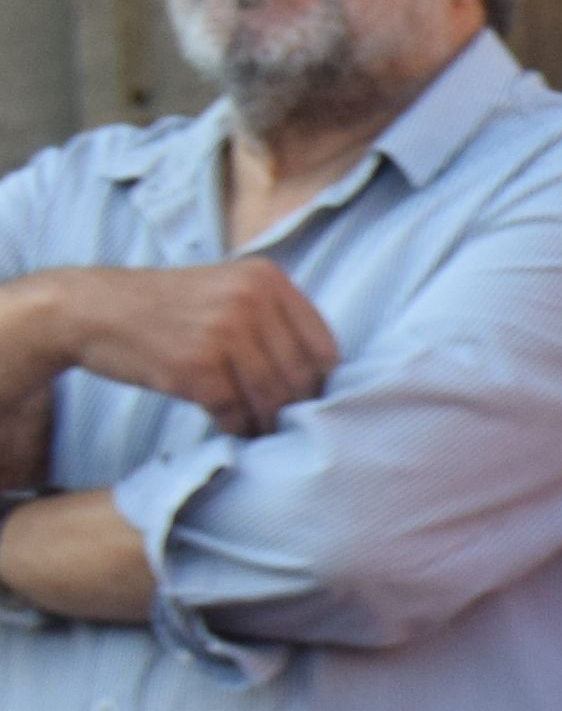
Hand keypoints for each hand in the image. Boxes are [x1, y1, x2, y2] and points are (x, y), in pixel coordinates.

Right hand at [33, 260, 336, 433]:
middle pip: (300, 377)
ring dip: (266, 423)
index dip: (320, 382)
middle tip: (283, 424)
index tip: (308, 399)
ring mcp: (224, 333)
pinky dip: (236, 427)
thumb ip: (271, 319)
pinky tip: (228, 426)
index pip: (324, 347)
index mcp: (267, 280)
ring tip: (258, 430)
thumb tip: (320, 377)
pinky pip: (235, 412)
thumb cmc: (161, 307)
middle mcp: (251, 301)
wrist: (88, 309)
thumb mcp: (224, 290)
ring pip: (272, 398)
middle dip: (294, 408)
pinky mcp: (197, 367)